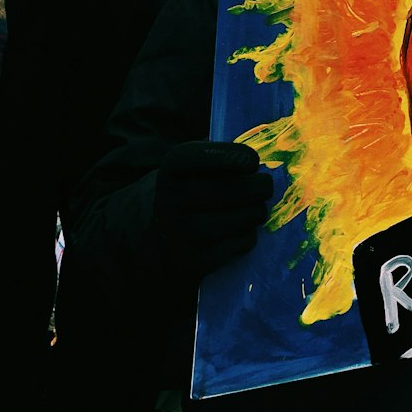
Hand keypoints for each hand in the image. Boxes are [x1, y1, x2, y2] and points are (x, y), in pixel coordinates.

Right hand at [152, 140, 272, 278]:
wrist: (147, 241)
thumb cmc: (182, 193)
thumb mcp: (187, 167)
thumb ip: (215, 153)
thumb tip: (257, 148)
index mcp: (169, 169)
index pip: (200, 156)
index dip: (232, 155)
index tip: (252, 161)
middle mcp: (170, 201)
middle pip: (234, 189)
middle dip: (260, 186)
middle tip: (265, 186)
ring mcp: (179, 235)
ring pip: (243, 217)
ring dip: (257, 211)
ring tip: (254, 208)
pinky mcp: (192, 263)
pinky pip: (241, 243)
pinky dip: (248, 235)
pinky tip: (240, 229)